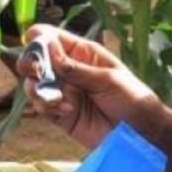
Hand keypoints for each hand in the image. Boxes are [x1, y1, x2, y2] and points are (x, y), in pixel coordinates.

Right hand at [18, 24, 162, 149]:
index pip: (51, 38)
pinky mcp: (60, 114)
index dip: (39, 39)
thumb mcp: (108, 79)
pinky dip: (47, 107)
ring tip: (57, 99)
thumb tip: (49, 51)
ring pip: (33, 84)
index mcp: (81, 53)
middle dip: (30, 64)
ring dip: (38, 90)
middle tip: (37, 73)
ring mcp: (63, 92)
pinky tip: (66, 110)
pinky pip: (42, 107)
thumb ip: (77, 69)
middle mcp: (67, 70)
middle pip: (35, 60)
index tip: (35, 47)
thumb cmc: (132, 98)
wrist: (142, 133)